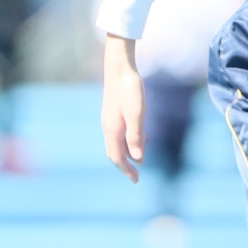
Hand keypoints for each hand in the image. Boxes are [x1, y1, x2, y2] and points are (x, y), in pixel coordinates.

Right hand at [101, 35, 144, 183]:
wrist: (119, 66)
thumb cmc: (129, 89)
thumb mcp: (136, 114)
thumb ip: (136, 137)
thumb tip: (138, 158)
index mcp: (113, 130)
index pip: (118, 158)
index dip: (127, 171)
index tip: (136, 181)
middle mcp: (108, 127)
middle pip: (114, 153)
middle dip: (124, 166)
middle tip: (135, 176)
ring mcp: (109, 119)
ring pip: (116, 143)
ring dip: (127, 154)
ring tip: (140, 159)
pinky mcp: (113, 112)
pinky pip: (118, 134)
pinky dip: (127, 142)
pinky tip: (138, 137)